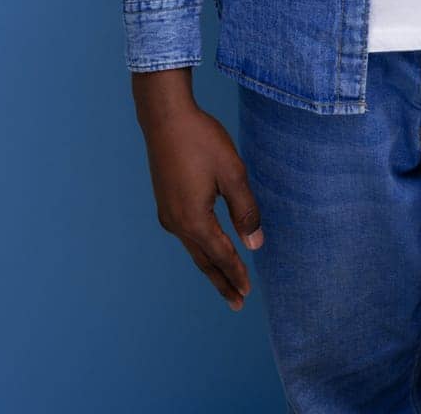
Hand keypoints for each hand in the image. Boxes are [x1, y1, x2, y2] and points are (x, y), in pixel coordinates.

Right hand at [137, 88, 263, 311]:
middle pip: (203, 260)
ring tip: (224, 281)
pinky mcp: (165, 201)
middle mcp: (176, 223)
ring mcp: (167, 213)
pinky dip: (200, 247)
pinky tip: (207, 246)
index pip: (221, 255)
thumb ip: (245, 211)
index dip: (236, 273)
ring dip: (210, 265)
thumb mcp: (232, 173)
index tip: (247, 293)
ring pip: (193, 248)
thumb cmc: (202, 141)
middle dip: (221, 281)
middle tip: (236, 302)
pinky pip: (186, 233)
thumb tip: (255, 245)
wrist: (165, 117)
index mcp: (194, 220)